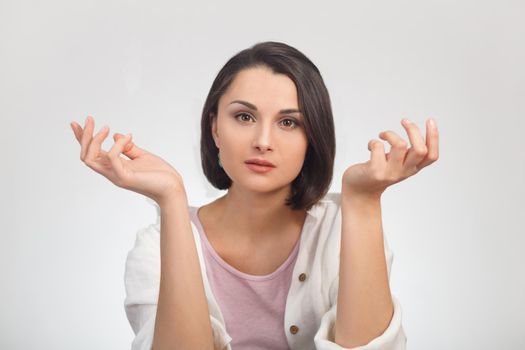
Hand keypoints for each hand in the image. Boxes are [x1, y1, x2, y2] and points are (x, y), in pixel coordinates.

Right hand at [70, 116, 185, 204]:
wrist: (173, 188)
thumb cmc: (160, 175)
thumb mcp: (142, 156)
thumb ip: (128, 147)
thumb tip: (116, 135)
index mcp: (114, 167)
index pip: (92, 153)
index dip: (82, 139)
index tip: (75, 123)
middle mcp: (111, 172)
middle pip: (86, 156)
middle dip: (84, 136)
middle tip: (90, 119)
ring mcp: (116, 176)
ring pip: (91, 159)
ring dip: (94, 140)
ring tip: (106, 128)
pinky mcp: (125, 177)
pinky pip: (112, 159)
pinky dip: (117, 146)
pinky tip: (128, 137)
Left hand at [342, 118, 438, 197]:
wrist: (360, 190)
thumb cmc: (379, 171)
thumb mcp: (398, 162)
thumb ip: (407, 152)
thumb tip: (413, 129)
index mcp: (413, 168)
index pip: (432, 156)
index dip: (434, 137)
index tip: (430, 120)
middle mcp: (404, 172)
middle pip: (420, 149)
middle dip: (413, 130)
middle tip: (403, 121)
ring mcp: (390, 173)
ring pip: (400, 145)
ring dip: (390, 134)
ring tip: (383, 135)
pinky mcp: (375, 171)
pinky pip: (378, 147)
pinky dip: (373, 142)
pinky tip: (370, 146)